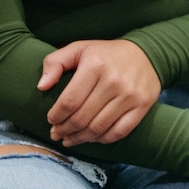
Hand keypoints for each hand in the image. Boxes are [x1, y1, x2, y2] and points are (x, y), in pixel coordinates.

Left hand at [38, 39, 161, 146]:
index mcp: (96, 65)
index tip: (51, 120)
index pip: (70, 101)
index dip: (56, 116)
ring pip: (98, 128)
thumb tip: (41, 86)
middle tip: (57, 134)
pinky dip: (102, 140)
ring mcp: (130, 95)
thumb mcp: (78, 49)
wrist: (147, 53)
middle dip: (64, 130)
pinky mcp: (142, 106)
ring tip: (69, 139)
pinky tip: (91, 138)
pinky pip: (119, 132)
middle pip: (82, 118)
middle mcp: (114, 81)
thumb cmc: (106, 54)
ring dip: (80, 138)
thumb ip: (55, 63)